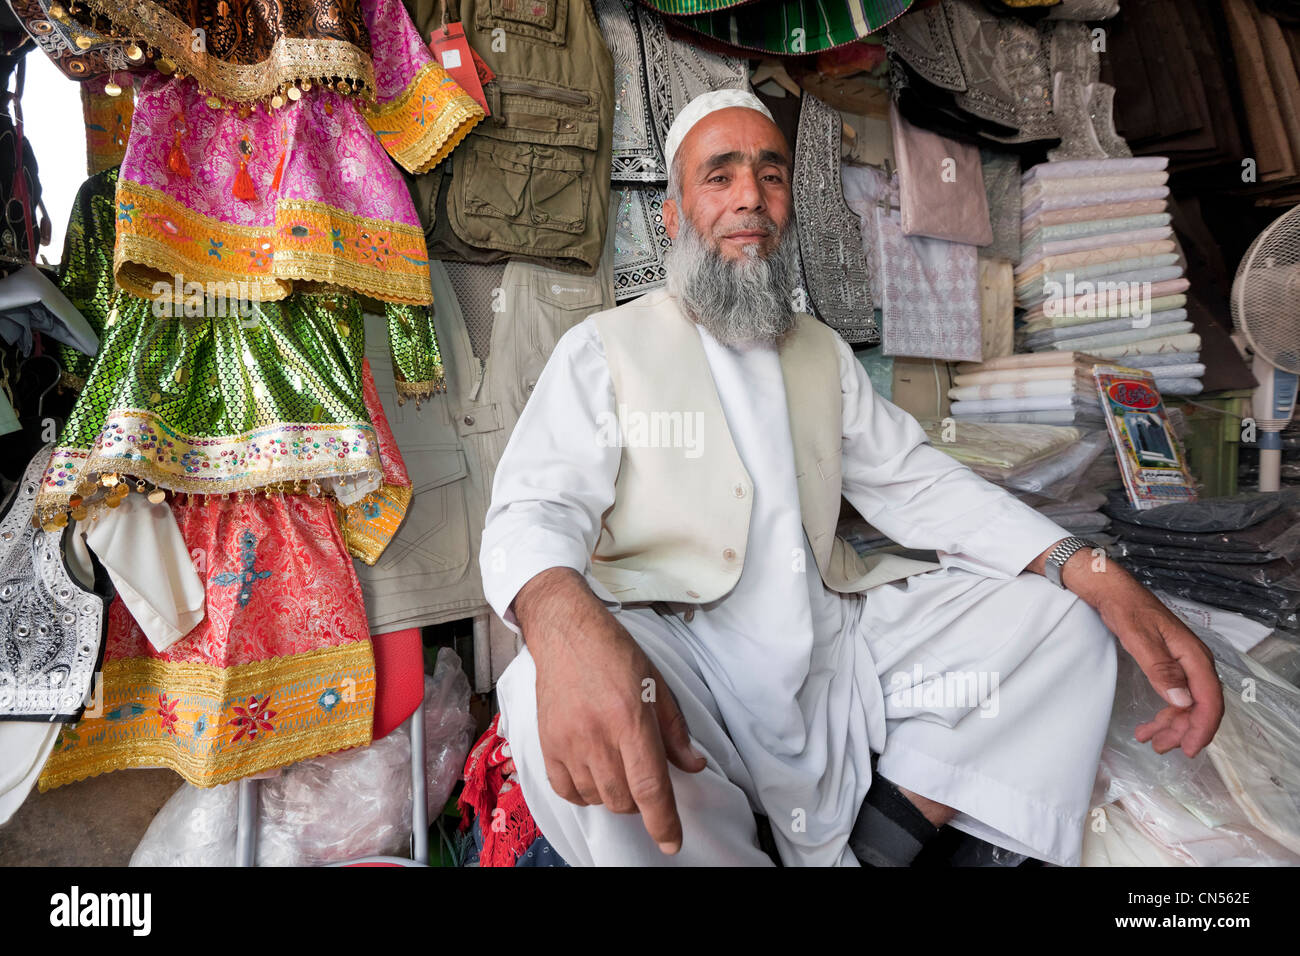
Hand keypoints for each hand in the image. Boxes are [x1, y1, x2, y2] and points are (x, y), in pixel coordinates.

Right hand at [513, 568, 707, 853]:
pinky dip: (585, 793)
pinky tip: (594, 773)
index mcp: (631, 720)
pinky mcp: (546, 745)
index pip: (650, 787)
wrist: (566, 634)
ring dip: (614, 795)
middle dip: (641, 801)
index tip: (672, 841)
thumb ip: (675, 731)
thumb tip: (693, 765)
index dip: (663, 821)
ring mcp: (568, 743)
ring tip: (619, 766)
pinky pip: (567, 791)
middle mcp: (597, 737)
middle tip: (645, 778)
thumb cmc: (615, 654)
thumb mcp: (657, 686)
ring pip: (597, 798)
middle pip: (623, 800)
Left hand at [1059, 551, 1223, 757]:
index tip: (1189, 748)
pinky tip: (1149, 726)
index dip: (1202, 727)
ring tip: (1151, 741)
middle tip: (1163, 748)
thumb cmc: (1127, 609)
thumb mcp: (1140, 639)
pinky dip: (1164, 713)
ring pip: (1186, 704)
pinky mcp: (1169, 664)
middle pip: (1200, 705)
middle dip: (1184, 731)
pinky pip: (1174, 695)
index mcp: (1193, 656)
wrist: (1113, 590)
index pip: (1209, 699)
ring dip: (1172, 725)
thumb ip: (1161, 669)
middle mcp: (1194, 661)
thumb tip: (1182, 700)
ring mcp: (1183, 663)